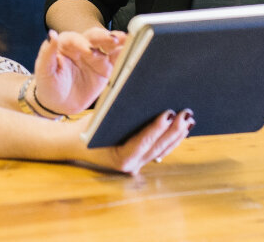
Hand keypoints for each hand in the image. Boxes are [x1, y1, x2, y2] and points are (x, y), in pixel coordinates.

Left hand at [32, 29, 125, 116]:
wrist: (59, 104)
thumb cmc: (49, 85)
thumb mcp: (44, 71)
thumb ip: (47, 53)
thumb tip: (52, 34)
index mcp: (66, 44)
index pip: (74, 39)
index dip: (81, 43)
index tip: (87, 51)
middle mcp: (82, 46)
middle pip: (94, 37)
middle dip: (104, 37)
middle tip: (112, 39)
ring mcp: (96, 56)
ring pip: (108, 45)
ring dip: (117, 41)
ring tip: (127, 39)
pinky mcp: (106, 67)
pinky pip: (117, 58)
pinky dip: (125, 53)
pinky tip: (133, 49)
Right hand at [75, 109, 194, 174]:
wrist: (75, 143)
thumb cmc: (87, 129)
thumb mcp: (99, 119)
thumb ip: (119, 113)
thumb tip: (142, 97)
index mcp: (119, 158)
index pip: (142, 142)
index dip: (157, 128)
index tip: (169, 114)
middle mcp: (131, 166)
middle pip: (158, 147)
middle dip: (174, 130)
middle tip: (186, 113)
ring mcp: (137, 164)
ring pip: (162, 150)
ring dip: (177, 135)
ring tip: (189, 119)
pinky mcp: (141, 159)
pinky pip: (160, 150)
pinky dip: (171, 139)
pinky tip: (182, 128)